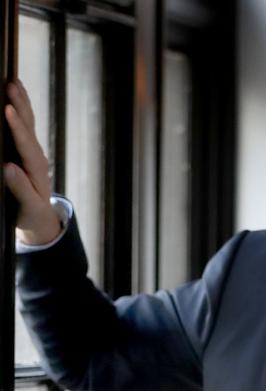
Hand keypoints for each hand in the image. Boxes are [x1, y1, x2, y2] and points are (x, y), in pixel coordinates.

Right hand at [3, 80, 59, 244]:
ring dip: (21, 102)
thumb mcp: (28, 205)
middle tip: (10, 84)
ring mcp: (33, 152)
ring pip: (28, 123)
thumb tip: (8, 168)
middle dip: (20, 105)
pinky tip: (14, 96)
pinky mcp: (27, 151)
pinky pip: (24, 126)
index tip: (8, 110)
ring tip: (13, 81)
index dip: (16, 127)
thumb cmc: (31, 212)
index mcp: (36, 168)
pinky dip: (20, 109)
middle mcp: (37, 156)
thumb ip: (20, 188)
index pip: (25, 144)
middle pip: (29, 127)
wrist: (40, 217)